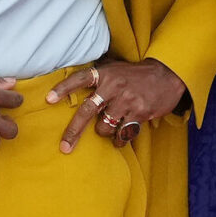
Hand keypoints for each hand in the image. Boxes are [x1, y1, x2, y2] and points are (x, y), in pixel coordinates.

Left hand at [46, 57, 185, 152]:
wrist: (168, 75)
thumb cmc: (136, 75)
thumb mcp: (116, 69)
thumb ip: (98, 79)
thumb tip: (74, 93)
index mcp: (105, 74)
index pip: (79, 79)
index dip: (63, 89)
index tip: (48, 99)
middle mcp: (114, 86)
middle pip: (87, 111)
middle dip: (74, 131)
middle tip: (65, 147)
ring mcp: (127, 100)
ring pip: (104, 126)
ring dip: (104, 132)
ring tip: (111, 126)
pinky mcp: (139, 113)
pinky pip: (122, 134)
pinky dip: (118, 140)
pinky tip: (120, 137)